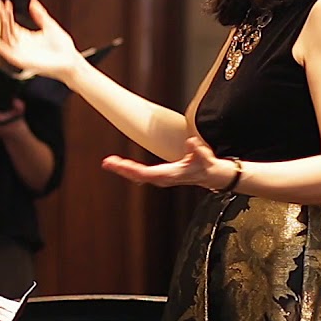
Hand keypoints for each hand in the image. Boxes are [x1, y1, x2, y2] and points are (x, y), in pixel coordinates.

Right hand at [0, 0, 80, 80]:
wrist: (71, 60)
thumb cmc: (63, 46)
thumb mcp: (50, 26)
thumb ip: (40, 15)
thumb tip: (32, 2)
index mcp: (27, 37)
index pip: (11, 25)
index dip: (7, 14)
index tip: (6, 3)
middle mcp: (22, 46)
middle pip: (7, 31)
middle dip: (3, 19)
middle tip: (2, 7)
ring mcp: (23, 54)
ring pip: (7, 41)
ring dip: (3, 29)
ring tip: (4, 17)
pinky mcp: (26, 62)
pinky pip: (10, 57)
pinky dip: (3, 50)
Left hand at [101, 137, 233, 190]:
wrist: (213, 176)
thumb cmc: (207, 167)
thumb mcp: (205, 157)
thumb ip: (198, 151)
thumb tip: (191, 142)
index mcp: (170, 175)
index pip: (146, 173)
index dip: (132, 169)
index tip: (120, 164)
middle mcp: (163, 178)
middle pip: (138, 176)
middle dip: (122, 170)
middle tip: (107, 162)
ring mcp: (162, 178)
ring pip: (139, 176)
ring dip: (124, 170)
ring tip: (110, 163)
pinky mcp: (162, 175)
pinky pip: (143, 174)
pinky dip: (131, 170)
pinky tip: (122, 167)